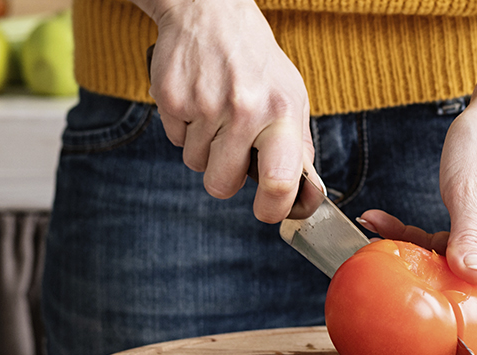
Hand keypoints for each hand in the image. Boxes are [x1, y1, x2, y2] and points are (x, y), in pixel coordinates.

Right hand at [141, 0, 315, 222]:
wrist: (212, 13)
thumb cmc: (257, 62)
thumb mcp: (292, 98)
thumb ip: (297, 148)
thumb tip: (305, 198)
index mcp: (282, 112)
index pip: (280, 180)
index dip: (272, 208)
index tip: (268, 211)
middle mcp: (244, 110)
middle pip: (222, 185)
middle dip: (224, 177)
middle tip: (231, 152)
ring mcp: (204, 105)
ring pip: (195, 165)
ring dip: (204, 149)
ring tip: (216, 113)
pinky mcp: (172, 100)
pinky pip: (175, 141)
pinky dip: (185, 129)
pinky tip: (198, 100)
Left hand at [356, 96, 476, 344]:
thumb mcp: (470, 192)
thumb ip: (469, 238)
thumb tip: (472, 279)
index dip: (455, 339)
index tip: (416, 343)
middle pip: (458, 299)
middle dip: (419, 295)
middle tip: (379, 284)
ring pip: (443, 272)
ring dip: (407, 258)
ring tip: (372, 234)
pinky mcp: (475, 230)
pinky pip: (441, 246)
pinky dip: (412, 236)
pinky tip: (381, 219)